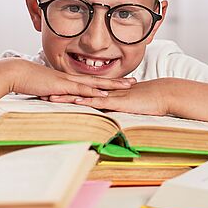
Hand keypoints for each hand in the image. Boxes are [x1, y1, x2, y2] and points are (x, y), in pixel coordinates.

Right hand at [7, 58, 135, 98]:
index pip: (93, 81)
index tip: (122, 82)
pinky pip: (81, 89)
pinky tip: (105, 94)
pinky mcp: (62, 86)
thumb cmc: (28, 82)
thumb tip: (60, 100)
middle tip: (135, 81)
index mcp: (70, 80)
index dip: (108, 81)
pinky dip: (94, 92)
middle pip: (100, 80)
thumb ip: (56, 94)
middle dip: (118, 81)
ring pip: (95, 83)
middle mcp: (72, 79)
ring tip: (127, 86)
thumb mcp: (46, 90)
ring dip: (112, 85)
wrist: (16, 73)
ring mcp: (68, 81)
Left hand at [46, 78, 173, 115]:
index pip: (83, 93)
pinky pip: (101, 102)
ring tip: (50, 98)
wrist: (164, 95)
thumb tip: (108, 115)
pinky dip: (88, 102)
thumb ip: (118, 108)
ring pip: (85, 96)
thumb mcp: (129, 106)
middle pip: (79, 92)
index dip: (68, 93)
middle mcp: (107, 93)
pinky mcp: (120, 102)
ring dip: (68, 97)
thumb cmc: (150, 101)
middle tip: (42, 93)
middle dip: (61, 93)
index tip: (52, 93)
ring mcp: (112, 96)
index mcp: (107, 94)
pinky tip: (76, 102)